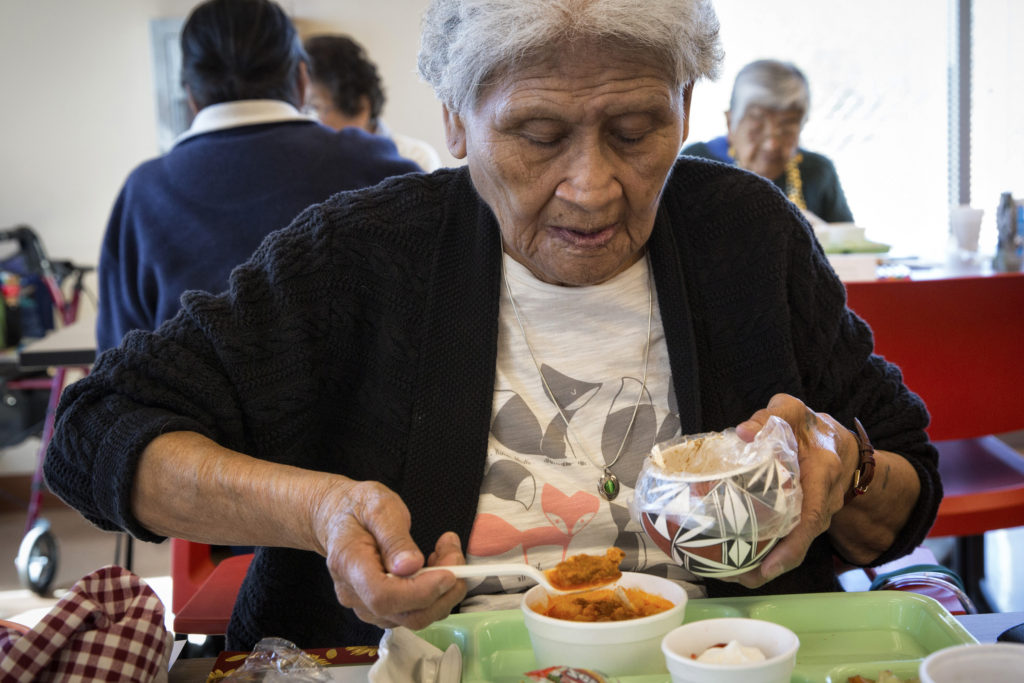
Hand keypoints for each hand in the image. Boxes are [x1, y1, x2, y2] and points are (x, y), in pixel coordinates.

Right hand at [311, 479, 465, 629]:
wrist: (339, 517)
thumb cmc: (359, 508)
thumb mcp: (379, 507)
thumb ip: (395, 537)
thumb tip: (411, 566)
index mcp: (349, 564)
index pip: (383, 595)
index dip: (420, 591)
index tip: (448, 572)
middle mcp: (355, 594)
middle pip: (405, 615)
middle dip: (443, 592)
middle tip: (456, 555)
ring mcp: (366, 606)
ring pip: (415, 618)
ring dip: (443, 592)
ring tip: (446, 553)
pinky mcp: (380, 609)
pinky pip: (414, 613)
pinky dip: (435, 595)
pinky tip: (434, 567)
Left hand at [727, 393, 857, 587]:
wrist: (838, 438)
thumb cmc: (808, 425)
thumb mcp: (789, 411)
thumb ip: (767, 418)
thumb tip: (744, 433)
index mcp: (823, 471)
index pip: (811, 515)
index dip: (792, 545)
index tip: (769, 566)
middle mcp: (827, 497)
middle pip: (804, 538)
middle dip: (776, 564)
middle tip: (743, 578)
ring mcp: (822, 509)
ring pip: (800, 541)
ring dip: (773, 561)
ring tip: (740, 575)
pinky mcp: (811, 515)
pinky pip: (795, 535)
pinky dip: (774, 550)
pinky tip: (747, 559)